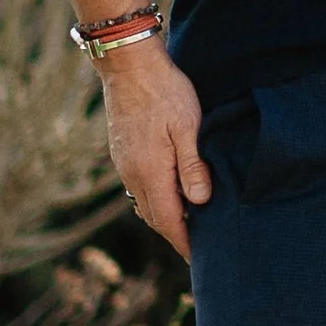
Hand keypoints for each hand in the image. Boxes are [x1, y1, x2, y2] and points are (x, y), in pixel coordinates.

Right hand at [96, 40, 209, 257]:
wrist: (129, 66)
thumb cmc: (165, 93)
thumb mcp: (188, 127)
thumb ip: (192, 166)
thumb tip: (200, 202)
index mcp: (150, 173)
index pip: (168, 221)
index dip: (185, 242)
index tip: (201, 259)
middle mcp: (132, 175)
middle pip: (155, 217)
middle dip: (177, 234)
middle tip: (201, 246)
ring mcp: (124, 165)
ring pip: (146, 203)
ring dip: (166, 216)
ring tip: (191, 223)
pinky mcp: (123, 154)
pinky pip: (140, 187)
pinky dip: (157, 198)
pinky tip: (173, 193)